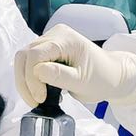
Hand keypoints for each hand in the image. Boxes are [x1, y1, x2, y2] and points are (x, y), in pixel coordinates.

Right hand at [14, 26, 135, 106]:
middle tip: (35, 101)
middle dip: (25, 81)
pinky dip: (30, 79)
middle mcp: (55, 35)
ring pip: (24, 59)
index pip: (35, 54)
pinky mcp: (48, 50)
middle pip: (25, 55)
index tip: (40, 98)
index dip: (32, 78)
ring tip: (37, 98)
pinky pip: (30, 63)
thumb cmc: (101, 78)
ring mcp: (50, 41)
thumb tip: (37, 71)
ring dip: (25, 81)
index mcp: (66, 39)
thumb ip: (60, 76)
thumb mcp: (82, 82)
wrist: (111, 75)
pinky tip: (40, 91)